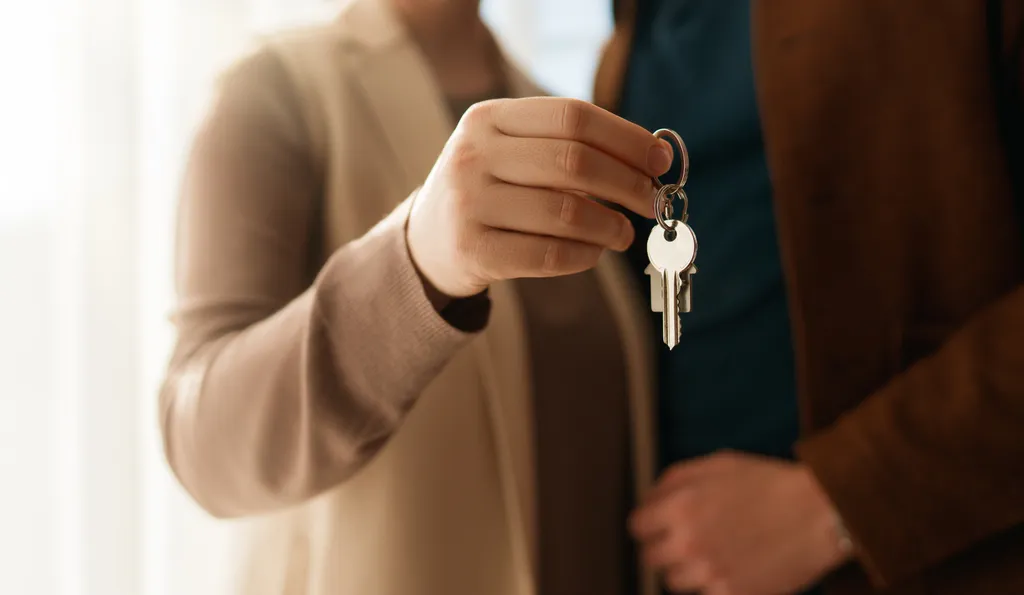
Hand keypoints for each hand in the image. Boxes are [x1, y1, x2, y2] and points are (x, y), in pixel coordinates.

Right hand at [407, 97, 672, 297]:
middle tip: (651, 202)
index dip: (626, 138)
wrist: (429, 241)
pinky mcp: (473, 251)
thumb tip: (652, 158)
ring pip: (565, 213)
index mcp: (488, 118)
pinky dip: (584, 256)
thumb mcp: (512, 152)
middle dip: (627, 184)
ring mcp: (468, 204)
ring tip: (623, 234)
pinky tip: (593, 253)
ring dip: (609, 226)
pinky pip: (548, 255)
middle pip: (573, 162)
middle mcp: (473, 155)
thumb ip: (569, 146)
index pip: (573, 116)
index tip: (659, 161)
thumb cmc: (492, 190)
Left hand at [630, 452, 852, 594]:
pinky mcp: (731, 594)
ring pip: (673, 582)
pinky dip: (711, 586)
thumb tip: (647, 501)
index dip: (649, 524)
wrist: (819, 513)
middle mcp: (689, 541)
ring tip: (710, 556)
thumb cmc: (769, 483)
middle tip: (685, 542)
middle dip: (664, 547)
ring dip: (685, 570)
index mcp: (681, 505)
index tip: (660, 526)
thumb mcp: (716, 465)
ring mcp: (709, 572)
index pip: (637, 527)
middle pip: (650, 558)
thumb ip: (672, 481)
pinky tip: (729, 570)